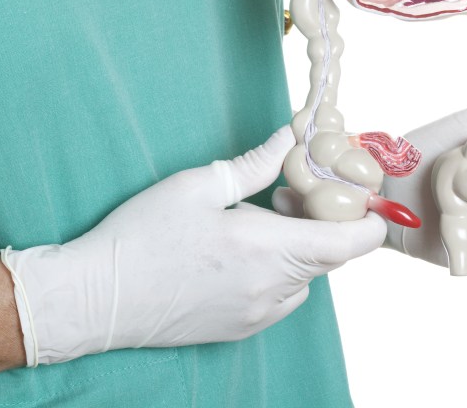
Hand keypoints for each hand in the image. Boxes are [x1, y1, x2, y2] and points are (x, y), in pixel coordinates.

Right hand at [1, 127, 385, 364]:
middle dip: (324, 222)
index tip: (355, 193)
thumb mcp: (197, 186)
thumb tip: (292, 137)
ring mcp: (258, 314)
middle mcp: (273, 289)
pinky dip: (278, 271)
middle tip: (288, 193)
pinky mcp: (241, 328)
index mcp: (268, 249)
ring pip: (306, 277)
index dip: (369, 217)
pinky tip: (238, 252)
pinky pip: (281, 296)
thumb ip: (256, 164)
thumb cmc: (141, 236)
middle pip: (332, 257)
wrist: (98, 299)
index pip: (353, 243)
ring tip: (255, 221)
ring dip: (299, 247)